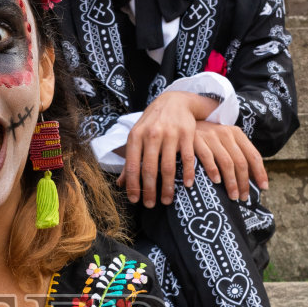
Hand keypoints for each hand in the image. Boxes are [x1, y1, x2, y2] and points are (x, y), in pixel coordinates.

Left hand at [119, 89, 216, 206]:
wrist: (174, 100)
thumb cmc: (152, 122)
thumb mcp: (137, 136)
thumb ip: (130, 159)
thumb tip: (120, 183)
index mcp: (136, 136)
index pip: (132, 165)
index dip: (133, 185)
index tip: (135, 200)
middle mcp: (152, 134)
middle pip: (150, 169)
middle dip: (150, 190)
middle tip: (150, 205)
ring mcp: (170, 134)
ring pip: (168, 167)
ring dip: (168, 187)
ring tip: (167, 200)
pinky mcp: (187, 134)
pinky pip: (187, 158)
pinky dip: (187, 174)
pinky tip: (186, 186)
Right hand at [192, 122, 267, 203]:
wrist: (187, 122)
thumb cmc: (209, 137)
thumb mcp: (226, 140)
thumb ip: (238, 154)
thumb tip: (252, 177)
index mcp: (237, 133)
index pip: (253, 155)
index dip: (260, 172)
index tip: (263, 187)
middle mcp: (226, 133)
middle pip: (241, 162)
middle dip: (244, 182)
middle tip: (244, 197)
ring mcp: (211, 137)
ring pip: (227, 162)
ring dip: (231, 182)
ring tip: (233, 195)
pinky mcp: (197, 141)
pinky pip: (208, 158)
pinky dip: (213, 171)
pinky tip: (216, 182)